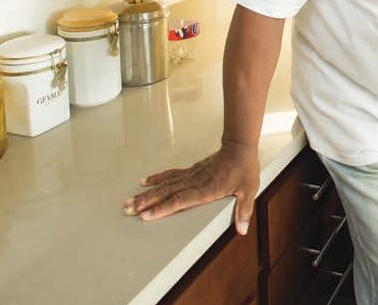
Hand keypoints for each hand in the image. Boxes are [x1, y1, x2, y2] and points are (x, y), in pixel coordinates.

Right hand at [123, 140, 259, 232]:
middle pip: (166, 193)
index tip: (146, 215)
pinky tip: (144, 182)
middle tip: (128, 210)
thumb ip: (243, 210)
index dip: (162, 208)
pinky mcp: (190, 170)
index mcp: (206, 189)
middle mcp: (194, 182)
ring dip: (146, 193)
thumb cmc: (244, 169)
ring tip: (129, 200)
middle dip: (146, 202)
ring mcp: (190, 175)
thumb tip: (242, 229)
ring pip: (164, 185)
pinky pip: (170, 175)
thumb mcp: (249, 191)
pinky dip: (156, 178)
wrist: (239, 147)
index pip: (180, 200)